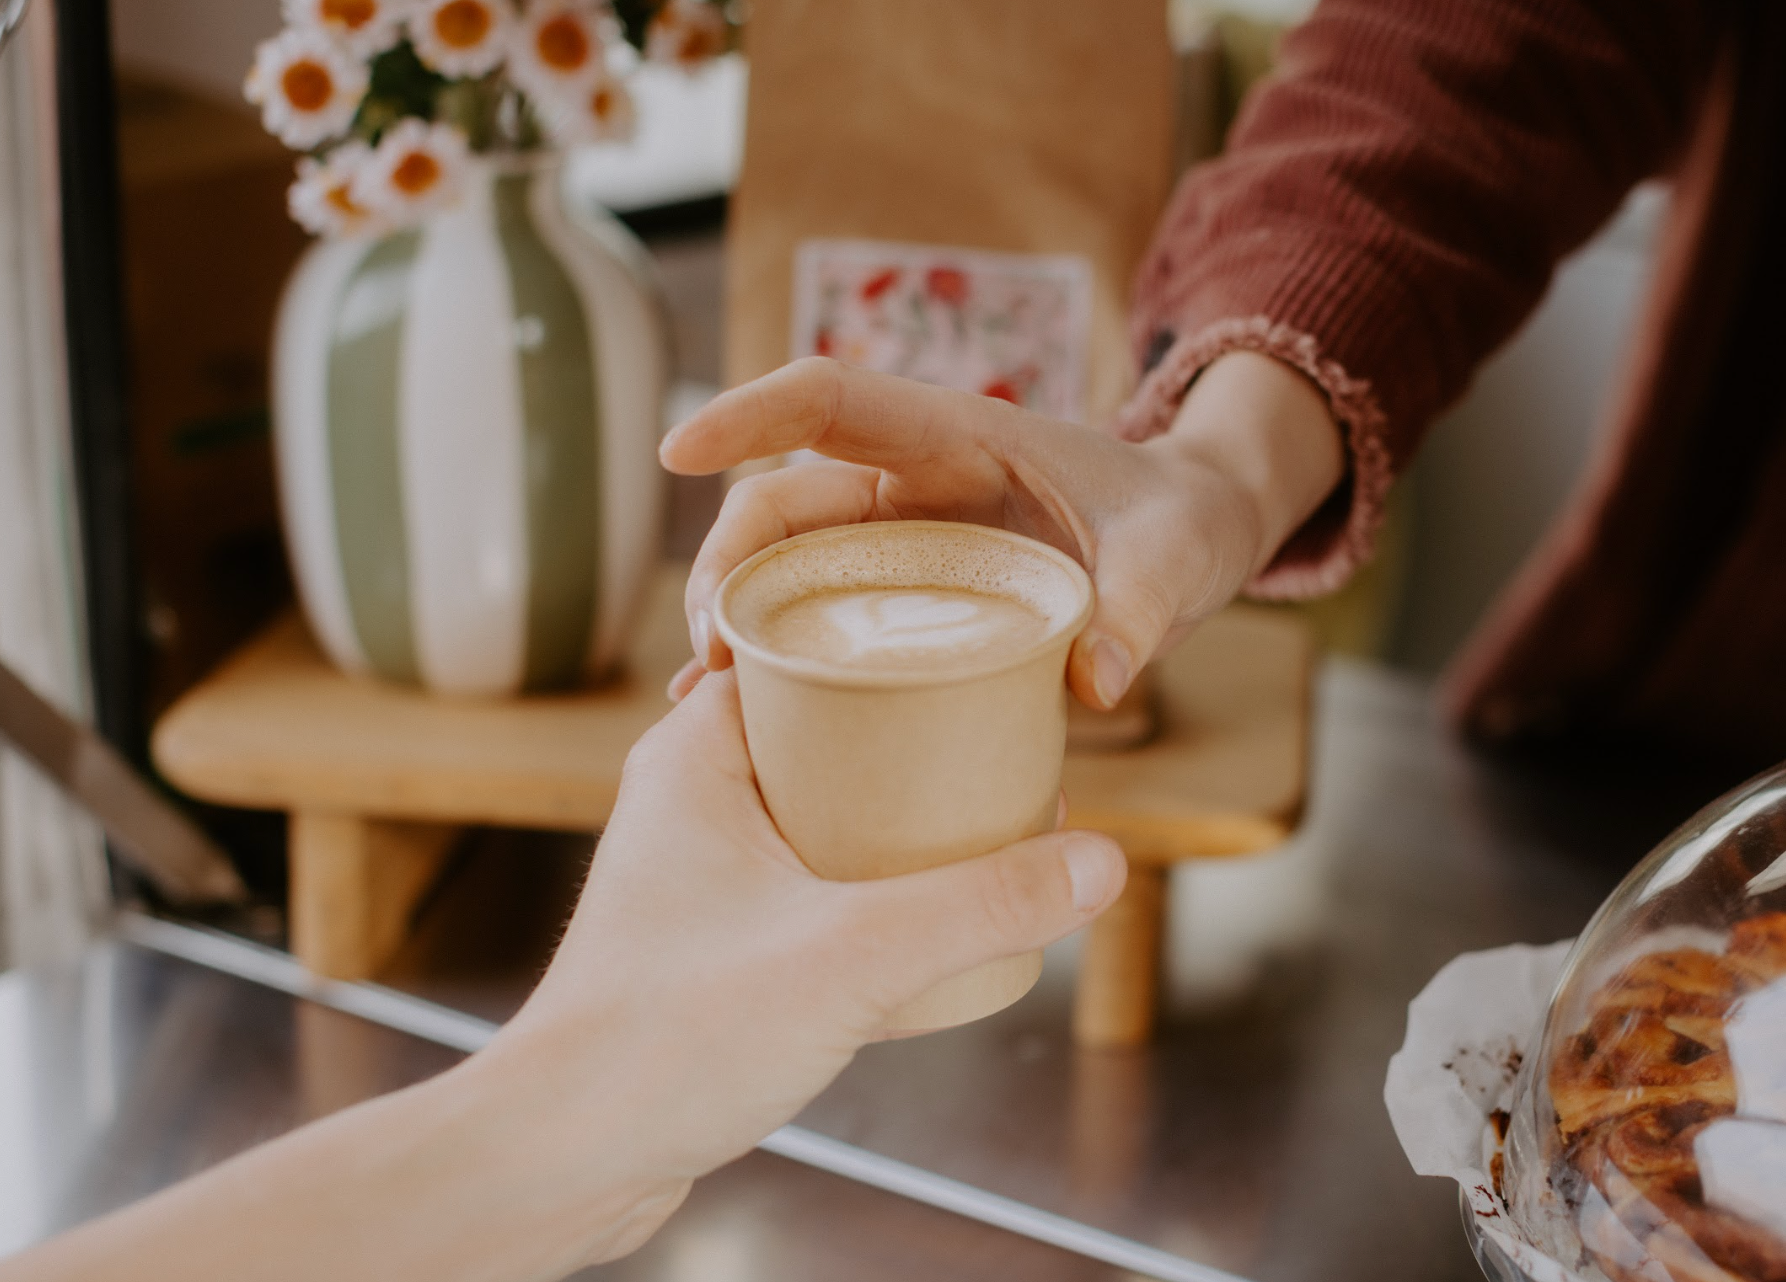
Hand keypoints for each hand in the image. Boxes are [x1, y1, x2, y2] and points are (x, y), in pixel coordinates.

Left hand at [470, 669, 1127, 1265]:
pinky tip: (936, 929)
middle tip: (1003, 745)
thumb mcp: (851, 958)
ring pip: (825, 818)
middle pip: (828, 734)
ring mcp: (703, 877)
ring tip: (989, 828)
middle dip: (918, 744)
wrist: (565, 1160)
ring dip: (901, 825)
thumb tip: (1096, 863)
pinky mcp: (718, 947)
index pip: (802, 651)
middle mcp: (691, 801)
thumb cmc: (659, 1042)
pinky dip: (875, 896)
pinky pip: (816, 892)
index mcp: (697, 756)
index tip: (972, 653)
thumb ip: (979, 907)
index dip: (890, 648)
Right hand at [659, 353, 1342, 709]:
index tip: (677, 451)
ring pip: (788, 567)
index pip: (830, 398)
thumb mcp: (1176, 558)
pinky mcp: (909, 601)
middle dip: (728, 563)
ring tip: (705, 698)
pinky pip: (826, 623)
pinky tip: (743, 725)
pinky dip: (780, 665)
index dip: (749, 414)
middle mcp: (911, 482)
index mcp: (958, 434)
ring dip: (738, 622)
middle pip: (782, 502)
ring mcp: (903, 543)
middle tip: (712, 648)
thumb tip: (1093, 682)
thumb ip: (1143, 610)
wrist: (1193, 539)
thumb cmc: (1180, 524)